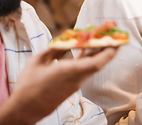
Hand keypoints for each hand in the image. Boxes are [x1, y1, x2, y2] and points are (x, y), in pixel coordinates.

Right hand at [0, 47, 116, 124]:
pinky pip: (84, 69)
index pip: (98, 61)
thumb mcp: (39, 61)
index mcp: (71, 71)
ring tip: (101, 36)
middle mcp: (77, 78)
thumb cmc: (29, 85)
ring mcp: (75, 83)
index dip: (109, 50)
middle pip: (99, 62)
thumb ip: (55, 49)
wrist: (25, 110)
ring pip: (93, 65)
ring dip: (98, 51)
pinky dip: (88, 57)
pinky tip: (86, 48)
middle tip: (113, 33)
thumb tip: (66, 40)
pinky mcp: (72, 86)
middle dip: (108, 47)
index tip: (116, 38)